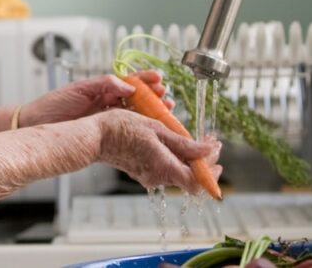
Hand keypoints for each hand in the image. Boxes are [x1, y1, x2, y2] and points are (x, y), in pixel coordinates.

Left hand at [20, 71, 169, 127]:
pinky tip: (150, 131)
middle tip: (166, 99)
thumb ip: (104, 84)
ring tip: (165, 112)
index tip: (159, 80)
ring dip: (151, 113)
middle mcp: (107, 104)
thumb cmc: (52, 105)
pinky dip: (139, 130)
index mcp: (102, 89)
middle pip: (137, 99)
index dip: (145, 80)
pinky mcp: (103, 135)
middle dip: (154, 97)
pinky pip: (125, 131)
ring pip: (135, 115)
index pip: (129, 82)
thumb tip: (128, 85)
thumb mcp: (78, 89)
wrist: (35, 125)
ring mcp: (107, 119)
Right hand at [94, 110, 222, 193]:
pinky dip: (176, 157)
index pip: (197, 182)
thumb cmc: (121, 128)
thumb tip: (207, 151)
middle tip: (210, 142)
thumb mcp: (157, 129)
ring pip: (179, 172)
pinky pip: (166, 168)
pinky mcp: (143, 171)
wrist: (95, 136)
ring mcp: (149, 176)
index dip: (211, 170)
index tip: (216, 149)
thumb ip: (184, 144)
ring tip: (195, 139)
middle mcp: (158, 177)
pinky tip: (176, 142)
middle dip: (204, 161)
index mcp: (164, 167)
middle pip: (190, 177)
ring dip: (191, 157)